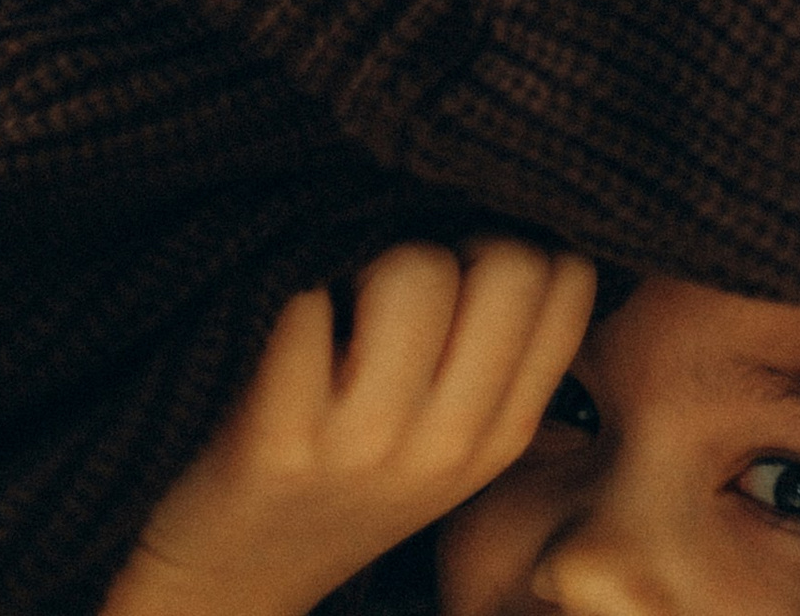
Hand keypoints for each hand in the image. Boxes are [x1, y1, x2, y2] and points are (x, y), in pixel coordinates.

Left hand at [104, 235, 595, 615]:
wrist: (231, 581)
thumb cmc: (343, 475)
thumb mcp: (448, 437)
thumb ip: (496, 355)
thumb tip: (527, 220)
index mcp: (502, 433)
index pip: (568, 278)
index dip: (517, 245)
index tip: (463, 273)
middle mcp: (449, 442)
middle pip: (511, 262)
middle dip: (452, 245)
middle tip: (400, 284)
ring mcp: (366, 446)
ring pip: (414, 270)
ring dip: (370, 260)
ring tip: (343, 305)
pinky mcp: (279, 443)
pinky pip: (307, 303)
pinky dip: (292, 290)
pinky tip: (287, 328)